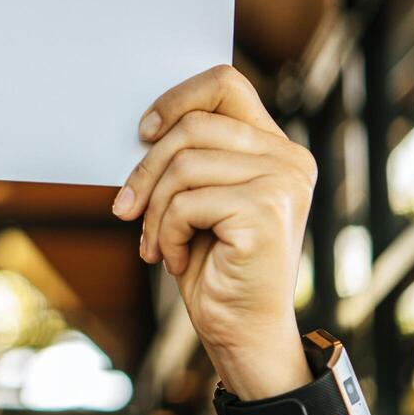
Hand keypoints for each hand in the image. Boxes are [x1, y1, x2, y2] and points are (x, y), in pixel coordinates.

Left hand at [111, 65, 318, 398]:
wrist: (241, 331)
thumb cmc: (211, 264)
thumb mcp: (195, 199)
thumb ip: (185, 157)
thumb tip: (140, 126)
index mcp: (275, 147)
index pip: (224, 83)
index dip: (176, 99)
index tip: (142, 133)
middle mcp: (288, 158)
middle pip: (193, 126)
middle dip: (146, 169)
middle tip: (125, 209)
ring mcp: (283, 182)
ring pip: (184, 165)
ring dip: (154, 210)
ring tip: (154, 242)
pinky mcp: (267, 210)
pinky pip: (186, 202)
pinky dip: (165, 233)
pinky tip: (173, 259)